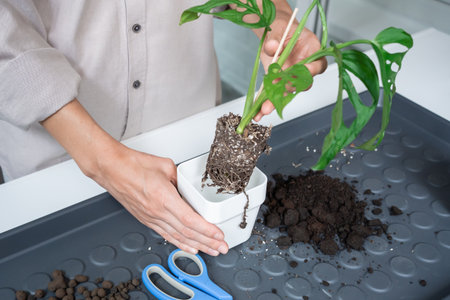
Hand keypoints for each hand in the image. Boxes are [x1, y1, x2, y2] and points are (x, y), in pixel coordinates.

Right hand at [42, 99, 227, 255]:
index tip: (219, 234)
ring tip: (212, 251)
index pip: (190, 220)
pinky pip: (166, 235)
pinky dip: (180, 244)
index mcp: (163, 198)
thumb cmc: (133, 165)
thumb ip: (181, 179)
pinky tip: (191, 248)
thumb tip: (189, 186)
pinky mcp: (146, 220)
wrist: (111, 169)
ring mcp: (151, 218)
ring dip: (197, 246)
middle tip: (222, 248)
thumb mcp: (166, 166)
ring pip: (178, 237)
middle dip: (208, 242)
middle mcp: (157, 212)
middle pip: (187, 233)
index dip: (207, 230)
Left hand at [253, 3, 327, 121]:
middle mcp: (303, 67)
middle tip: (278, 93)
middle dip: (289, 90)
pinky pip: (273, 94)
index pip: (318, 64)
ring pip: (286, 93)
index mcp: (312, 51)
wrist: (273, 32)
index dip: (311, 70)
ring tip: (264, 110)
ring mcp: (291, 76)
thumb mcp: (278, 28)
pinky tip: (258, 112)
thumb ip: (275, 38)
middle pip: (302, 83)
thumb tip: (272, 47)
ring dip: (275, 102)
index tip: (300, 71)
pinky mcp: (278, 82)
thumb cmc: (282, 27)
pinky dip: (265, 103)